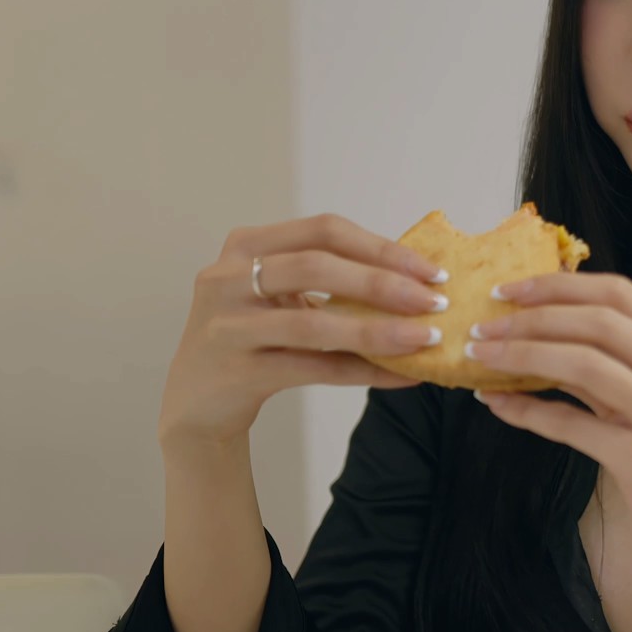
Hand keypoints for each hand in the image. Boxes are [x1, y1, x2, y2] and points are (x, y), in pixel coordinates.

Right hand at [158, 213, 449, 448]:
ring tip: (426, 340)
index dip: (381, 247)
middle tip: (434, 302)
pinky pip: (313, 368)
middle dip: (384, 282)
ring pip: (315, 323)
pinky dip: (364, 371)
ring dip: (379, 330)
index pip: (323, 230)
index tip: (431, 269)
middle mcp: (227, 277)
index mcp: (246, 245)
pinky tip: (403, 376)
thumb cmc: (254, 338)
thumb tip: (417, 280)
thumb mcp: (279, 296)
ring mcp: (227, 324)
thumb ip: (329, 278)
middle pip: (316, 266)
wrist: (197, 401)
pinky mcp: (236, 370)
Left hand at [465, 273, 631, 584]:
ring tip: (481, 355)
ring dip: (522, 354)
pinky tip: (496, 405)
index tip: (512, 289)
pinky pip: (573, 426)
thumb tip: (545, 336)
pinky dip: (528, 411)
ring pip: (584, 364)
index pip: (619, 294)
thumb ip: (619, 367)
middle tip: (484, 323)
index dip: (559, 285)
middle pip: (599, 321)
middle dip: (532, 316)